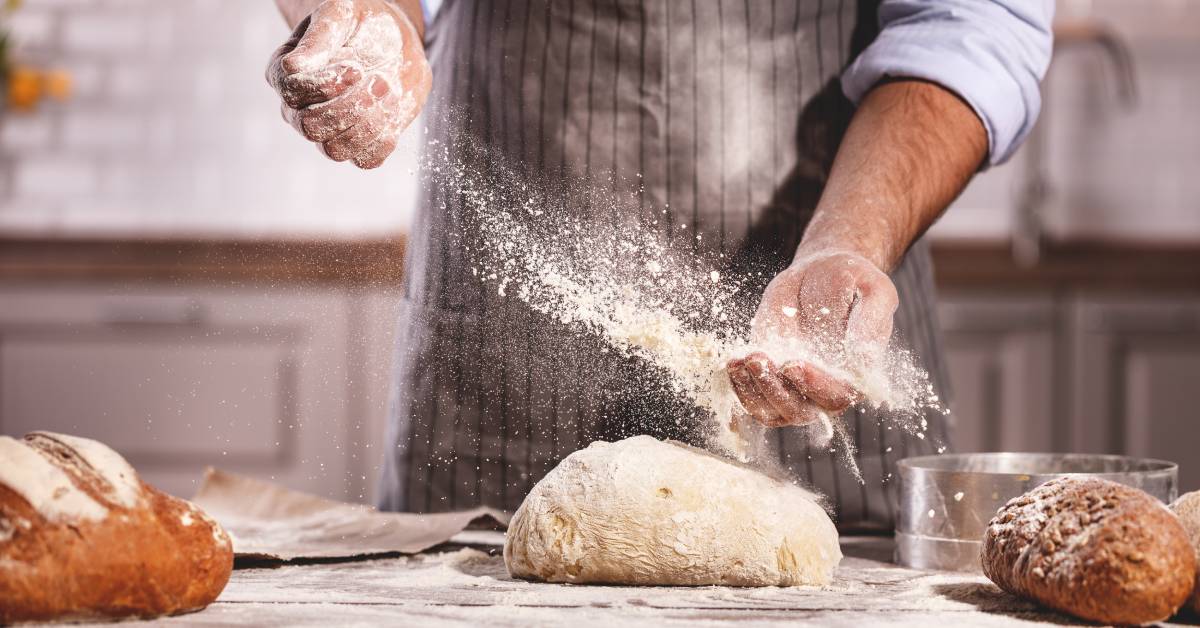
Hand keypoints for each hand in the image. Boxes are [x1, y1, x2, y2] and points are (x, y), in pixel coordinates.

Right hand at [266, 0, 430, 168]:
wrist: (395, 41)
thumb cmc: (361, 24)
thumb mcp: (341, 15)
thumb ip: (319, 38)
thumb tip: (293, 66)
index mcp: (286, 75)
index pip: (291, 92)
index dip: (325, 86)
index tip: (355, 68)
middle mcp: (300, 109)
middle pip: (310, 127)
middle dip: (350, 106)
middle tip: (380, 81)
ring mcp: (328, 132)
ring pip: (335, 150)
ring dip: (369, 123)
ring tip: (389, 91)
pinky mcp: (359, 146)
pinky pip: (366, 160)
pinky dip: (383, 139)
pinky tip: (392, 111)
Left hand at [726, 250, 897, 426]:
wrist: (822, 271)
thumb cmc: (853, 280)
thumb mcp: (873, 292)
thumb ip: (871, 324)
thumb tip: (864, 362)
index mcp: (855, 376)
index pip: (836, 396)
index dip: (814, 386)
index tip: (792, 364)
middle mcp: (823, 389)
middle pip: (799, 412)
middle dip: (776, 391)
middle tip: (759, 360)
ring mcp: (793, 386)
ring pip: (771, 411)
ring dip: (752, 391)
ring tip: (741, 360)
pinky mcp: (769, 375)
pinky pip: (751, 397)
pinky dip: (738, 385)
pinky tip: (733, 361)